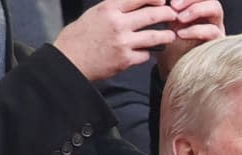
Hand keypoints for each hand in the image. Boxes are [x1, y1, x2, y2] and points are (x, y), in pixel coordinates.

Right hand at [54, 0, 177, 80]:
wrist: (68, 61)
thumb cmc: (78, 38)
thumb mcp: (94, 14)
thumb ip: (114, 9)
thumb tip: (133, 5)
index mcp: (108, 9)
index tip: (162, 0)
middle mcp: (118, 23)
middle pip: (152, 15)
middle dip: (167, 14)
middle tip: (173, 15)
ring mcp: (123, 42)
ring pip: (155, 37)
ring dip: (167, 36)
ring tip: (171, 35)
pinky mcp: (125, 60)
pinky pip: (145, 55)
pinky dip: (147, 53)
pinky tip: (146, 52)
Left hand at [155, 0, 224, 78]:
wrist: (173, 69)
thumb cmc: (171, 46)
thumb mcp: (169, 23)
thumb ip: (170, 10)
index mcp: (199, 8)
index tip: (171, 0)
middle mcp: (210, 16)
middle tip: (175, 6)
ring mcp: (216, 28)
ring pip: (215, 8)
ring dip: (195, 10)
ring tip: (179, 19)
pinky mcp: (218, 43)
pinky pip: (212, 31)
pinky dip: (195, 30)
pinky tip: (180, 34)